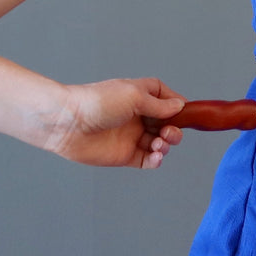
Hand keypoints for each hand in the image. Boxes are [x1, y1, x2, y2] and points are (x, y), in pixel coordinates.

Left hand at [42, 78, 185, 168]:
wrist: (68, 123)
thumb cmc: (97, 102)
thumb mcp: (133, 96)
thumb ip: (158, 104)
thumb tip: (179, 107)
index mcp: (138, 95)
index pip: (164, 97)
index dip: (177, 104)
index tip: (187, 112)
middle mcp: (136, 115)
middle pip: (166, 123)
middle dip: (174, 129)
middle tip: (169, 133)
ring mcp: (131, 135)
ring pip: (159, 142)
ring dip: (166, 144)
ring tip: (159, 144)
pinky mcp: (125, 155)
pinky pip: (148, 160)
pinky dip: (156, 160)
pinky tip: (155, 156)